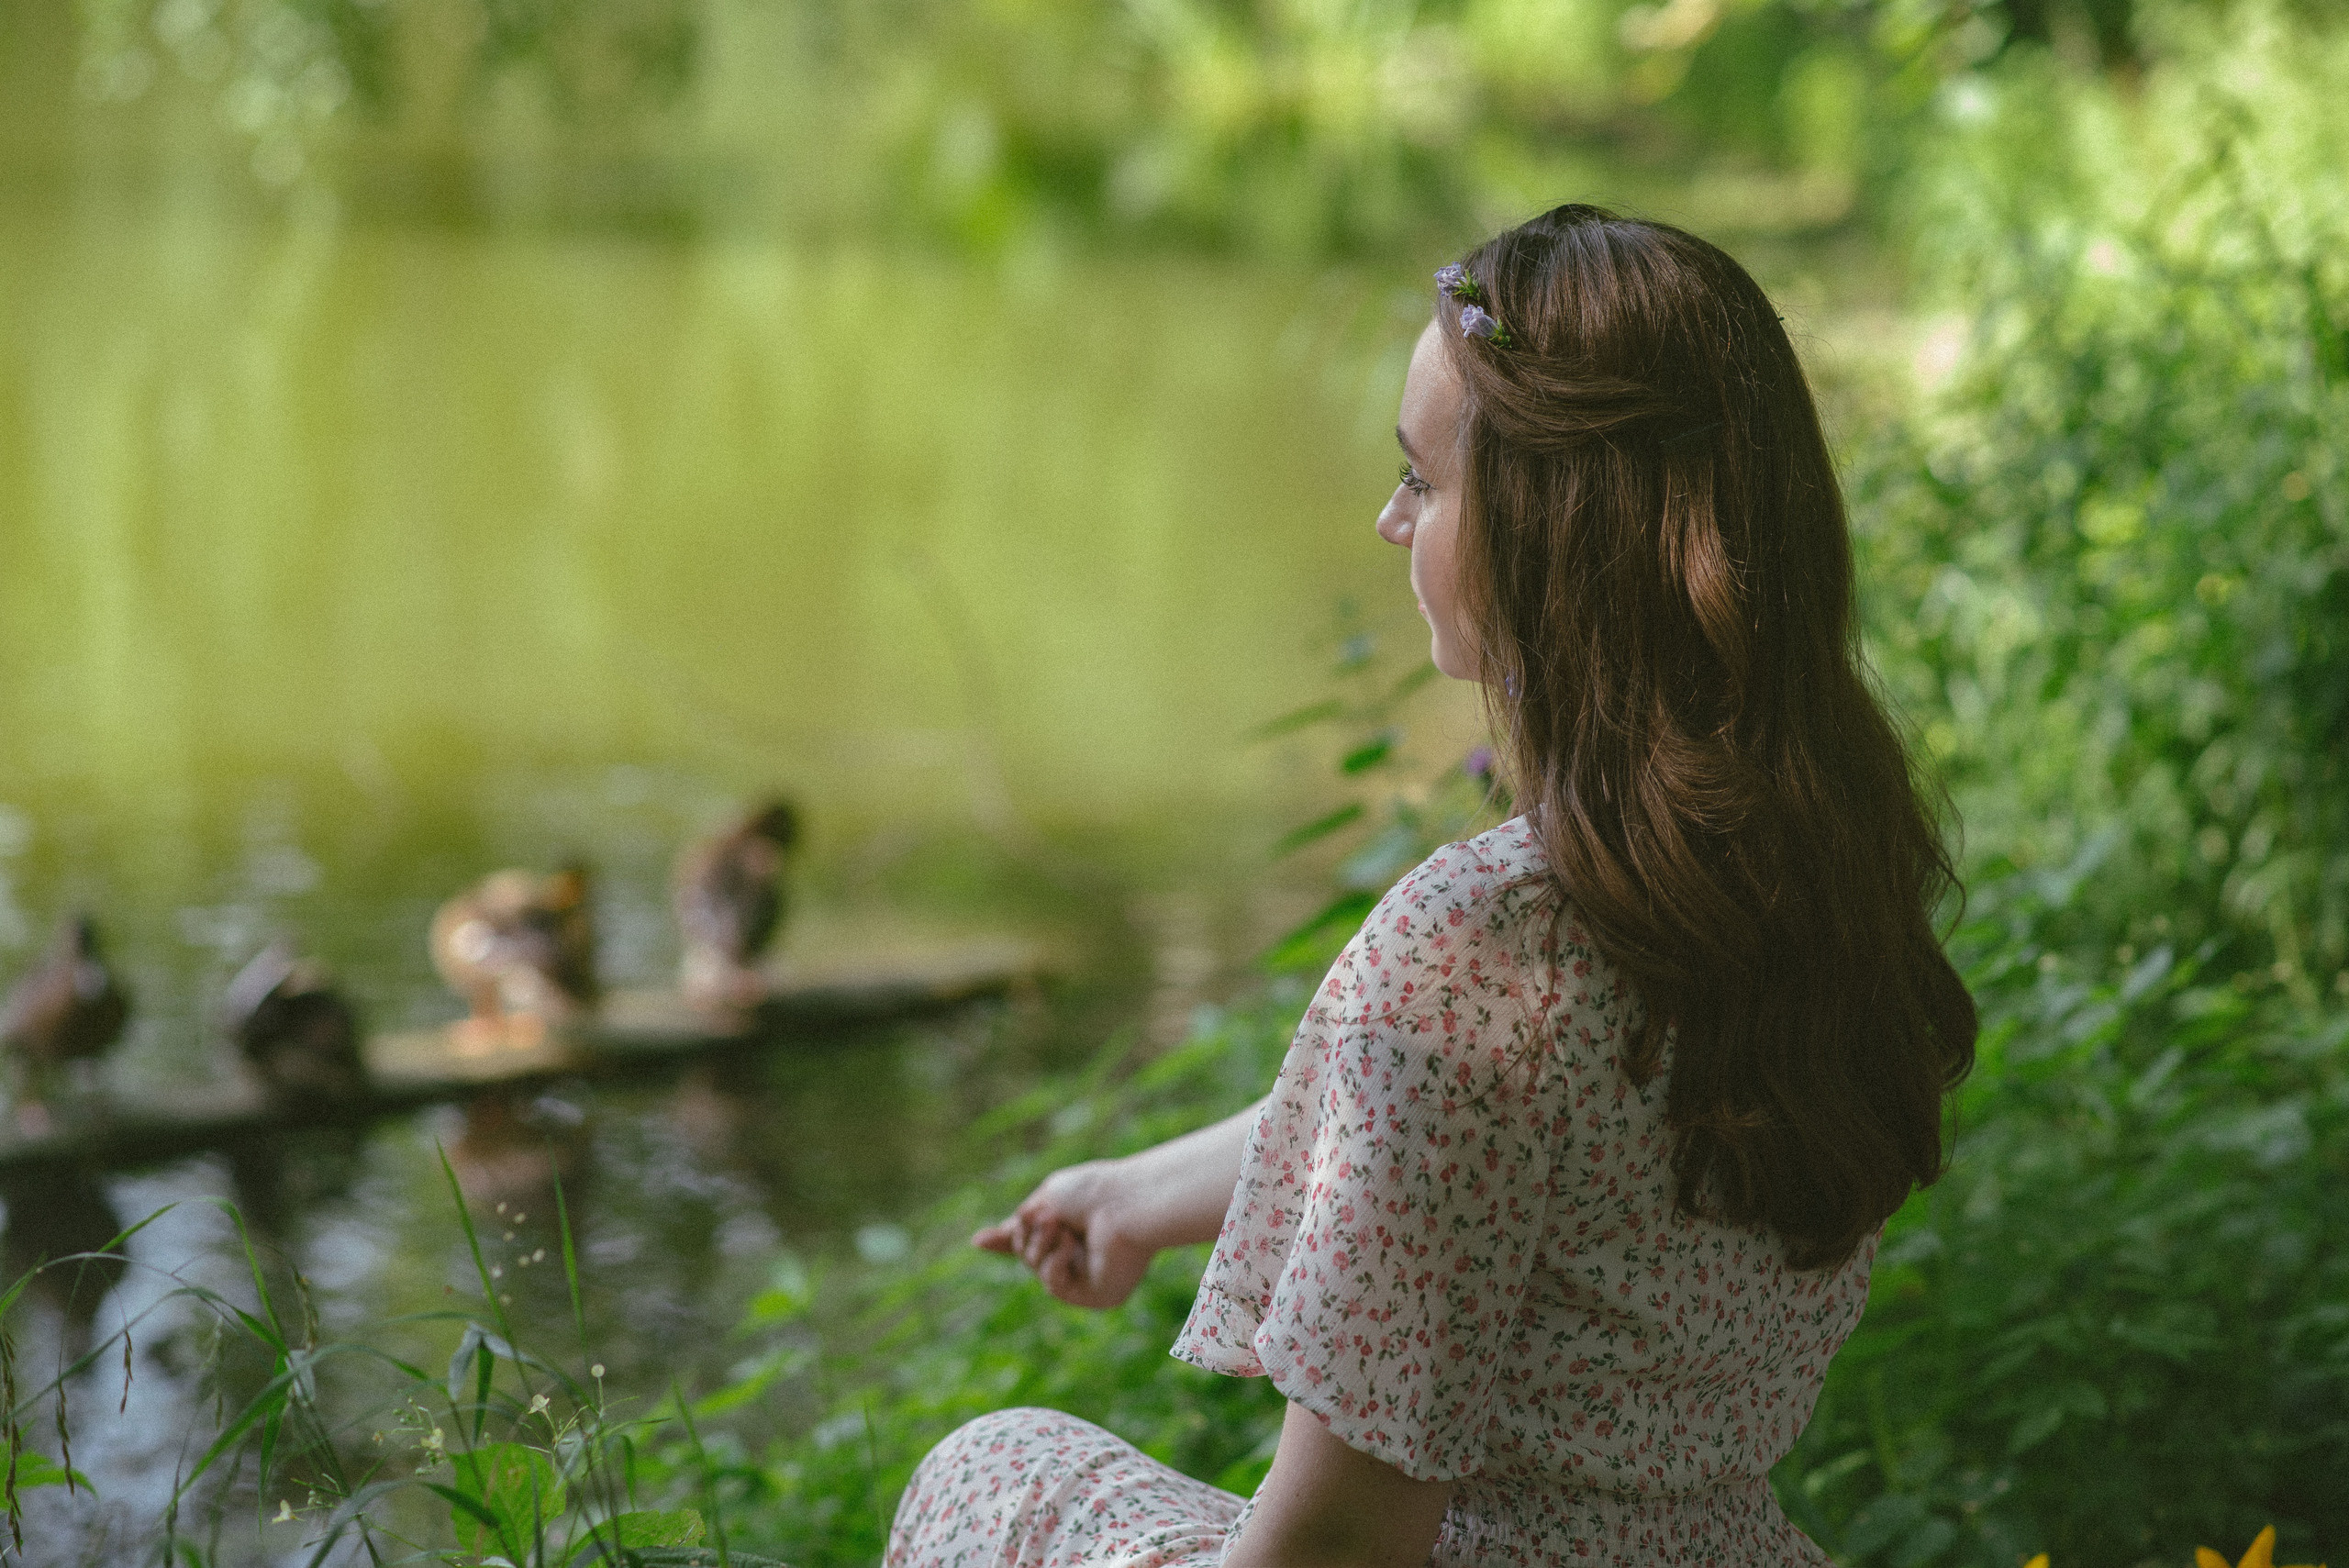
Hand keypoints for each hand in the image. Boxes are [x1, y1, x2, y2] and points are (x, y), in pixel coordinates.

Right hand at [972, 1158, 1156, 1308]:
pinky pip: (1054, 1284)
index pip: (1034, 1239)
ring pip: (1037, 1269)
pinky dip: (1055, 1261)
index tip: (980, 1241)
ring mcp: (1088, 1275)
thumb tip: (979, 1242)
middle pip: (1028, 1254)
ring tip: (1060, 1226)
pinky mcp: (1096, 1294)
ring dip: (1041, 1244)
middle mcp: (1080, 1252)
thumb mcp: (1045, 1200)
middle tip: (1047, 1217)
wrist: (1125, 1205)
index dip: (1009, 1240)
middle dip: (1027, 1234)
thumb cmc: (1091, 1194)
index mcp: (1071, 1227)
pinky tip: (1071, 1244)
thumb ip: (1018, 1224)